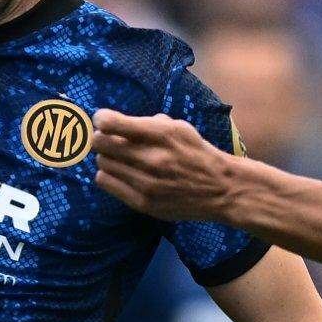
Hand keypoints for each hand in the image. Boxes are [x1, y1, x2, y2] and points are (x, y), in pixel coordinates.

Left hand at [93, 108, 238, 219]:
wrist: (221, 189)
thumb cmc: (197, 154)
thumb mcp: (179, 128)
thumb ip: (148, 123)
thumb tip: (115, 122)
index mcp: (161, 134)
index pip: (111, 123)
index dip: (101, 119)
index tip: (104, 121)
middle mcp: (151, 158)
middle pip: (100, 143)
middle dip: (102, 138)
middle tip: (110, 140)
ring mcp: (146, 183)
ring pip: (102, 163)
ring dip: (107, 157)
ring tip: (120, 159)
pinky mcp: (143, 202)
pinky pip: (105, 182)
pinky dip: (108, 175)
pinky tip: (120, 173)